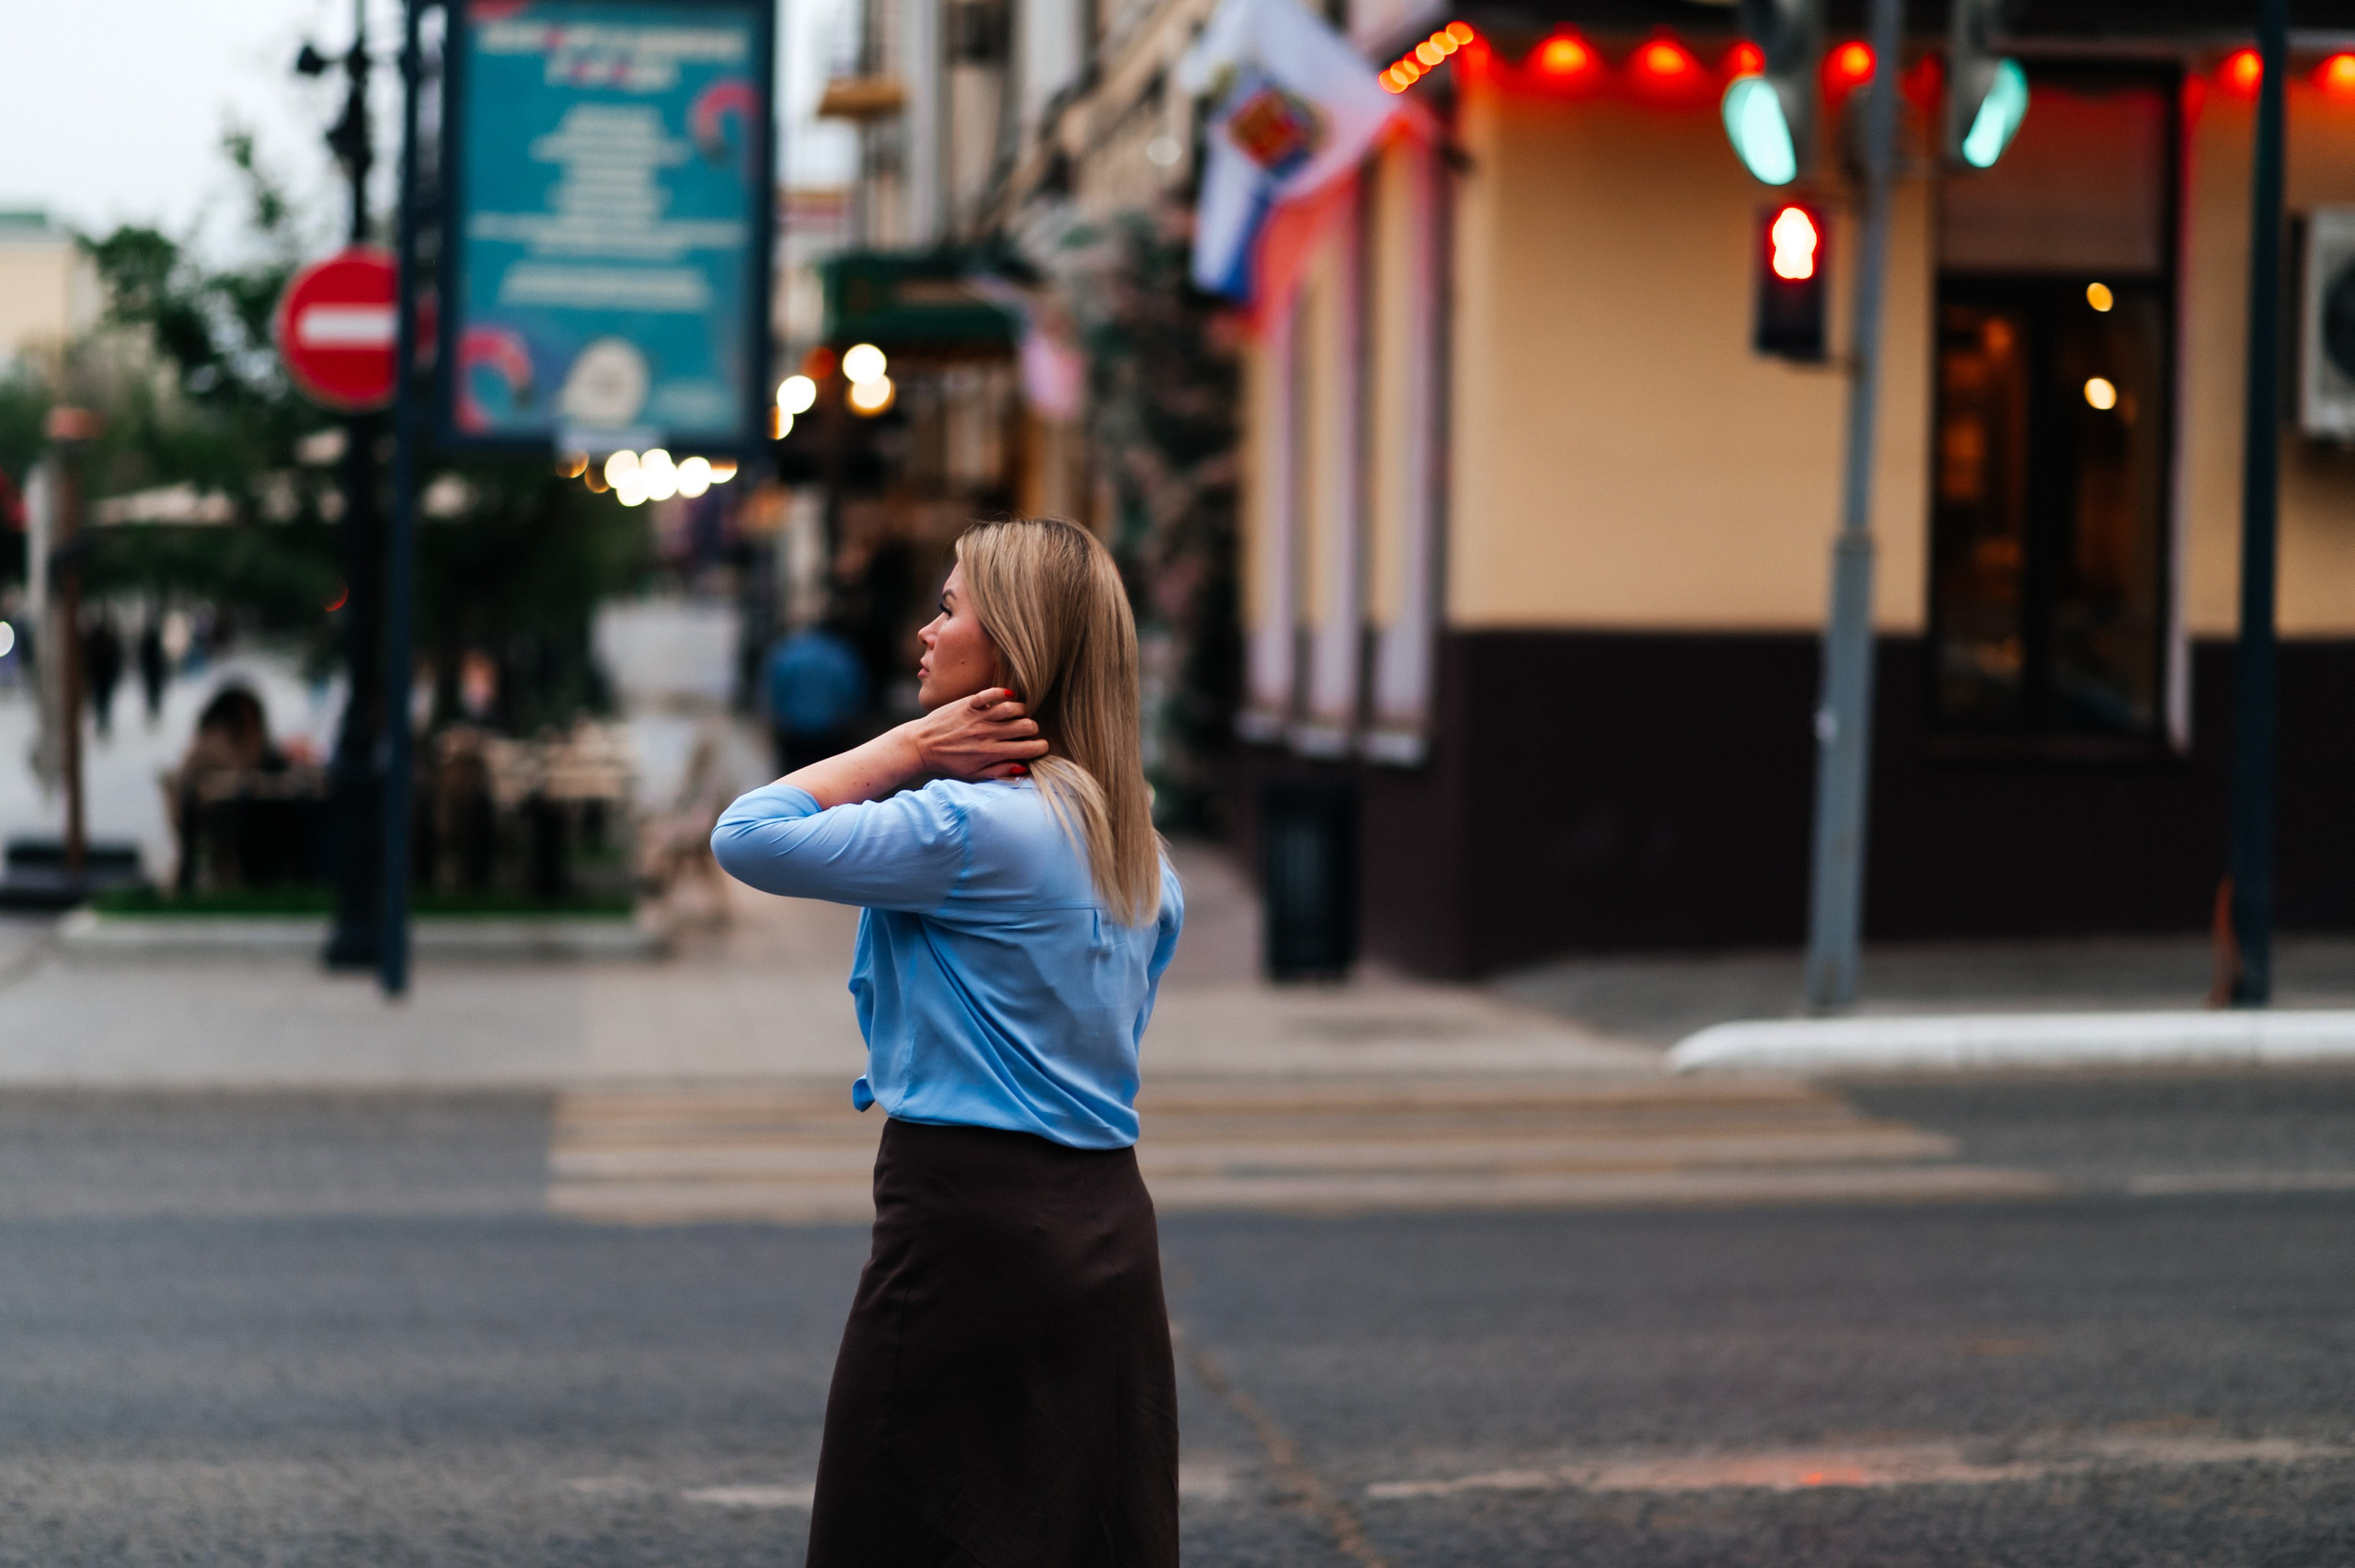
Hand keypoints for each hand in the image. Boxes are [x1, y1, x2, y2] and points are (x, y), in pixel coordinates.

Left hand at [901, 688, 1048, 781]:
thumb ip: (999, 772)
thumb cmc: (948, 762)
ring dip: (1021, 711)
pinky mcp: (970, 703)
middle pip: (1027, 726)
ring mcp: (979, 717)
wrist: (921, 745)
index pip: (1029, 749)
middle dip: (1033, 729)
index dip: (1040, 748)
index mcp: (991, 753)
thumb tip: (1024, 768)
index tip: (1038, 747)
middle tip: (1027, 731)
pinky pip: (992, 693)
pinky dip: (1003, 693)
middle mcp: (988, 734)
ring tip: (1016, 715)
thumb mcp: (973, 774)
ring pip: (1014, 708)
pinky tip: (1007, 697)